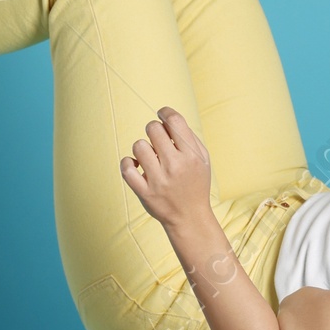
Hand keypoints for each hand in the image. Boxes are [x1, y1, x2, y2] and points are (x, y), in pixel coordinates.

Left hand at [121, 109, 214, 233]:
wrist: (190, 217)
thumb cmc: (195, 183)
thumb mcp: (202, 159)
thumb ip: (188, 137)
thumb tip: (167, 117)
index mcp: (191, 155)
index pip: (173, 121)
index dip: (164, 112)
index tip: (161, 115)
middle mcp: (175, 166)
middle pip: (153, 128)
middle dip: (153, 130)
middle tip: (157, 141)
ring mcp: (158, 180)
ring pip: (138, 145)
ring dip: (142, 148)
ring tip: (149, 158)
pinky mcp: (145, 192)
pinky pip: (126, 167)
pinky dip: (128, 163)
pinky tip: (136, 166)